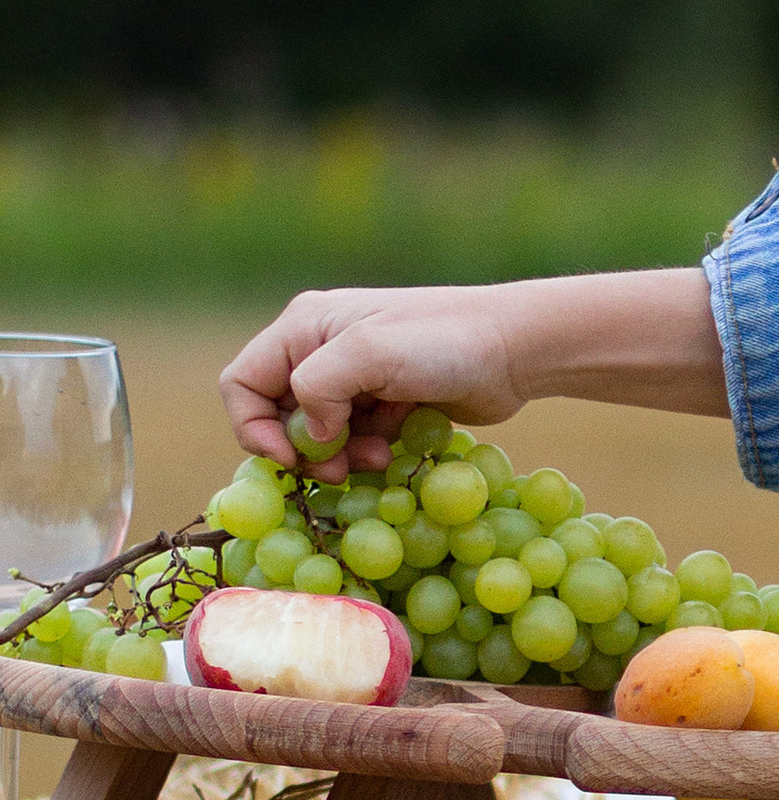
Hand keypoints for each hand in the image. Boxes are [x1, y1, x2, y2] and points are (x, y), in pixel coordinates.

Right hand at [218, 268, 726, 468]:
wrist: (517, 349)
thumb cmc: (443, 341)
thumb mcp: (368, 353)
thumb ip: (318, 389)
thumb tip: (312, 435)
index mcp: (304, 328)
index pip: (241, 383)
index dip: (254, 427)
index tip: (290, 459)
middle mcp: (323, 349)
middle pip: (279, 414)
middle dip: (305, 450)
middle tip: (339, 471)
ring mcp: (358, 377)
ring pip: (320, 434)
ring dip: (342, 457)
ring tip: (379, 460)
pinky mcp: (389, 402)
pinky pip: (358, 439)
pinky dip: (369, 453)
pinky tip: (397, 454)